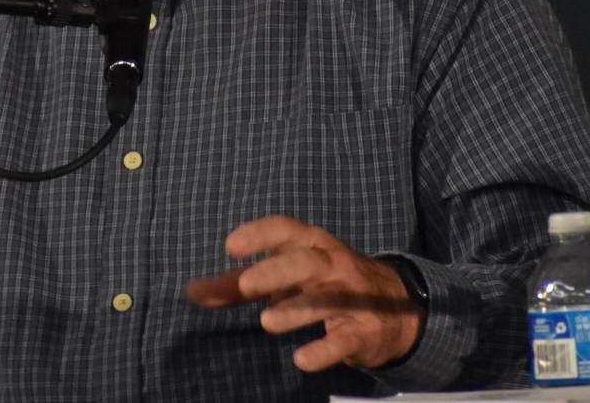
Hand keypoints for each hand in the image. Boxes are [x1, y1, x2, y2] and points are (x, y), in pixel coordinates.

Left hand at [185, 215, 423, 371]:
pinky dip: (325, 348)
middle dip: (277, 270)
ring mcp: (352, 297)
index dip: (260, 234)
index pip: (286, 229)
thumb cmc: (324, 284)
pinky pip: (345, 339)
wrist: (398, 309)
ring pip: (326, 299)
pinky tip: (302, 359)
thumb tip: (191, 291)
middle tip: (245, 285)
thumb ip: (237, 285)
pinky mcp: (363, 332)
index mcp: (312, 244)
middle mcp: (333, 264)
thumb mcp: (284, 276)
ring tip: (266, 322)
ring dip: (298, 308)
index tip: (231, 246)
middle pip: (307, 260)